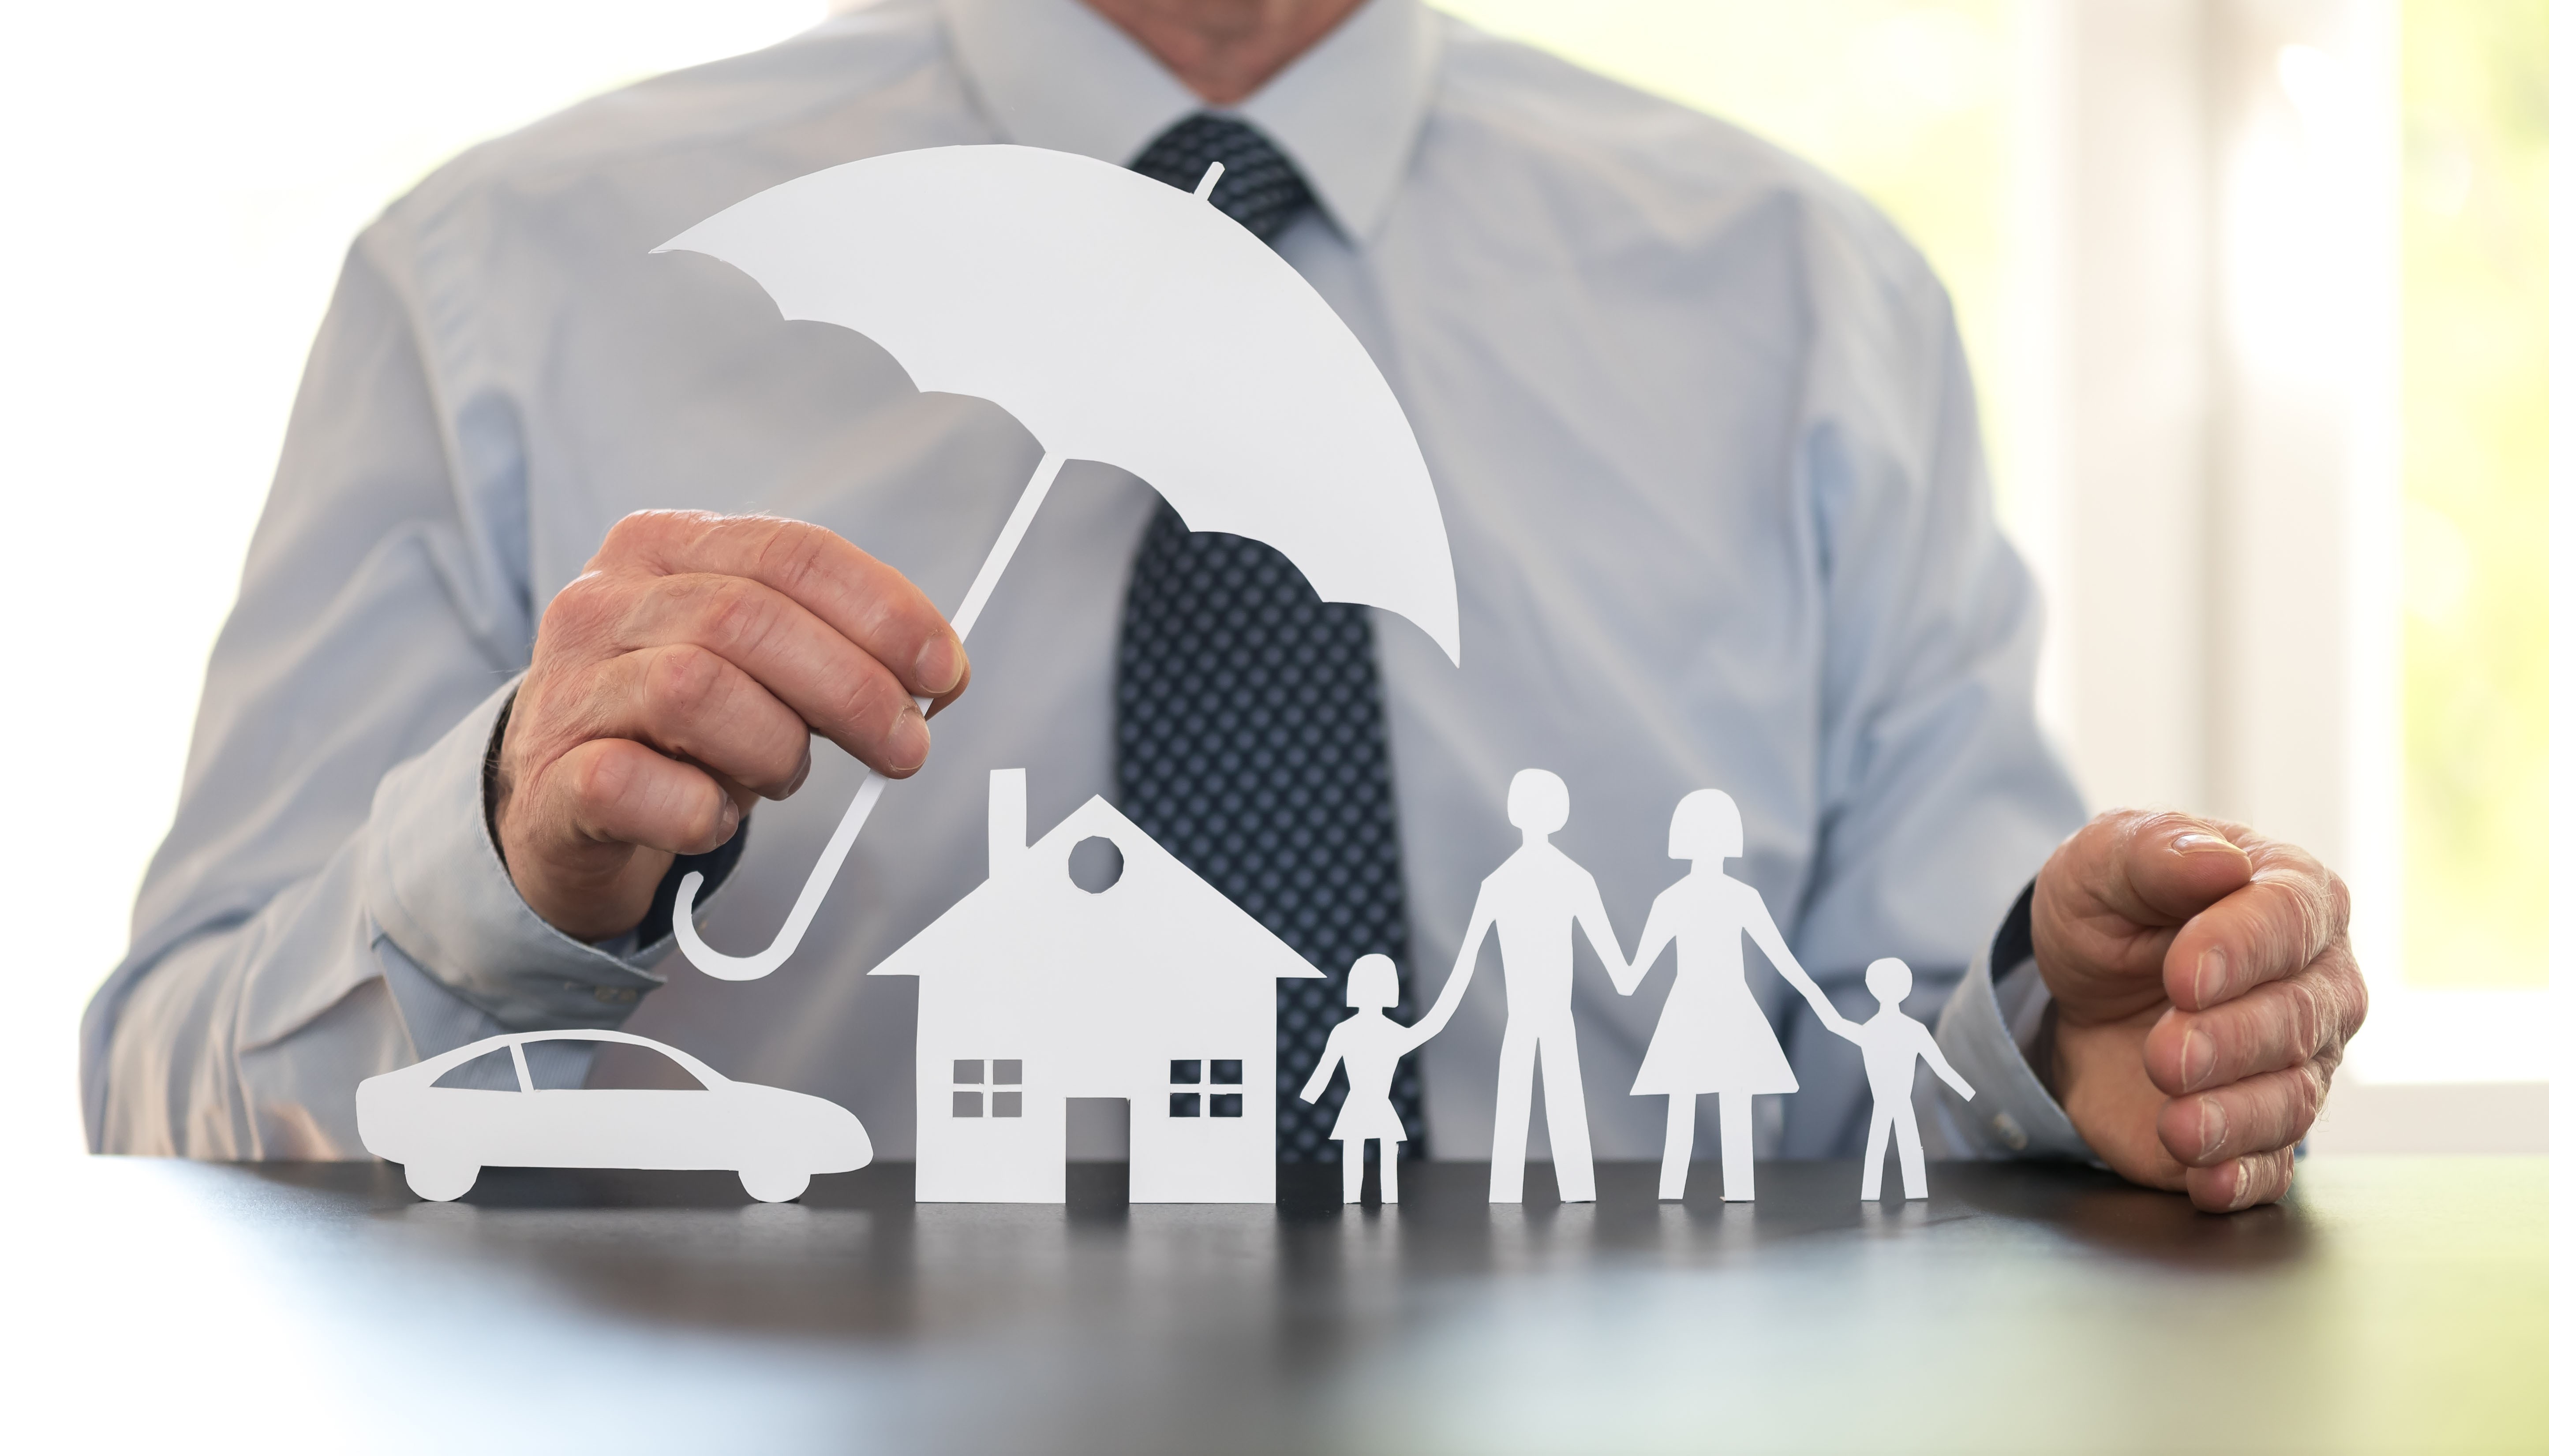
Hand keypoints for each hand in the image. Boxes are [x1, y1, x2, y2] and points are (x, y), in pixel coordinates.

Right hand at [492, 511, 967, 940]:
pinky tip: (715, 818)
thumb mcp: (757, 661)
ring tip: (784, 776)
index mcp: (664, 547)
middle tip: (904, 746)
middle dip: (852, 688)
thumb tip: (939, 674)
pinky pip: (634, 784)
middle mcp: (604, 603)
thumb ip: (834, 646)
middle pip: (749, 618)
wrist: (560, 803)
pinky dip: (699, 811)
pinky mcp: (551, 779)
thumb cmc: (681, 724)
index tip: (943, 669)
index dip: (883, 611)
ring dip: (773, 749)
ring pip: (695, 689)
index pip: (791, 553)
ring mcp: (569, 688)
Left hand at [2031, 810, 2365, 1212]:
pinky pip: (2271, 1166)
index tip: (2183, 974)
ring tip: (2177, 1125)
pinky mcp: (2257, 1130)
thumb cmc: (2112, 910)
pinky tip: (2206, 1181)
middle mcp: (2316, 983)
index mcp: (2290, 897)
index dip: (2242, 948)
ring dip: (2234, 1116)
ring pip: (2292, 1098)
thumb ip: (2155, 851)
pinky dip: (2242, 1178)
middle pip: (2299, 1017)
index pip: (2290, 918)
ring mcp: (2297, 1062)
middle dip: (2231, 1040)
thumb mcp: (2104, 862)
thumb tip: (2217, 860)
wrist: (2081, 989)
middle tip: (2165, 1054)